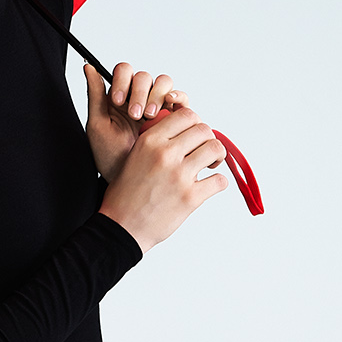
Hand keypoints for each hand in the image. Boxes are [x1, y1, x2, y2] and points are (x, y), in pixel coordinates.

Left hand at [83, 62, 202, 183]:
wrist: (128, 178)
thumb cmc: (109, 155)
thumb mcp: (98, 125)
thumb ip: (95, 95)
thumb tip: (88, 66)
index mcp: (119, 96)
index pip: (124, 71)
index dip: (123, 81)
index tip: (118, 101)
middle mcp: (139, 97)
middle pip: (144, 77)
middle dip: (140, 93)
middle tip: (135, 114)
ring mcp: (157, 105)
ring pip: (163, 84)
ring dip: (157, 95)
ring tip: (149, 116)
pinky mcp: (173, 117)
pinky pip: (180, 100)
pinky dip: (178, 97)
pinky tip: (170, 105)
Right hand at [98, 103, 228, 254]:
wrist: (122, 226)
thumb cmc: (126, 194)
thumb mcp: (134, 156)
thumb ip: (156, 141)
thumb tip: (182, 131)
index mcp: (150, 141)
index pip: (186, 115)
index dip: (195, 123)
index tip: (194, 135)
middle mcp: (165, 154)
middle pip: (204, 130)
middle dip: (208, 139)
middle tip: (204, 152)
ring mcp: (179, 175)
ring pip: (215, 149)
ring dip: (217, 157)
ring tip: (209, 166)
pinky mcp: (190, 197)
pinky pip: (219, 180)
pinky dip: (218, 182)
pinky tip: (209, 185)